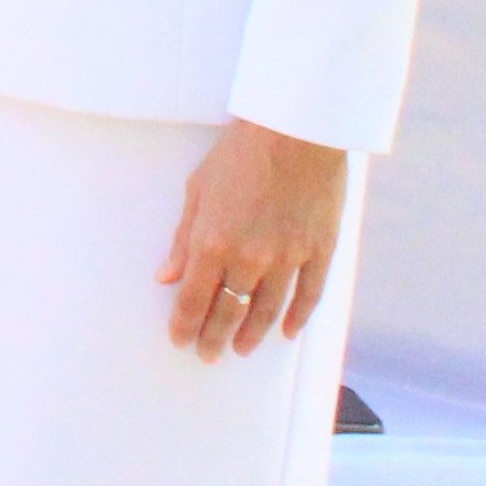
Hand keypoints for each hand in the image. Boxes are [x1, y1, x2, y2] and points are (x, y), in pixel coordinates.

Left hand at [161, 120, 348, 359]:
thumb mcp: (197, 191)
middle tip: (208, 354)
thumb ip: (183, 239)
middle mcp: (250, 258)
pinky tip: (286, 332)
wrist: (294, 131)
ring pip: (267, 310)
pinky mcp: (319, 250)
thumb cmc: (238, 154)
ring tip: (242, 349)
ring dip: (252, 333)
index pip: (193, 299)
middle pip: (229, 312)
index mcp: (213, 242)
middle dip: (214, 337)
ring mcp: (288, 257)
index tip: (180, 340)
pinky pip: (308, 295)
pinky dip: (297, 317)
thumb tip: (167, 276)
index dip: (184, 324)